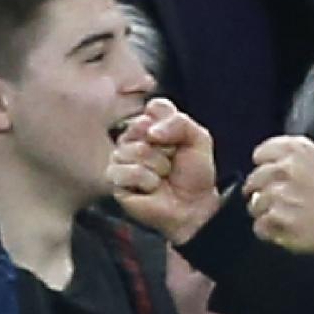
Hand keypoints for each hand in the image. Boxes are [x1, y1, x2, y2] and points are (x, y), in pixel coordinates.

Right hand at [107, 99, 220, 244]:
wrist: (192, 206)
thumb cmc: (193, 174)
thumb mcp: (198, 139)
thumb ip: (179, 122)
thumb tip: (150, 131)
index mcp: (152, 124)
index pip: (154, 107)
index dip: (170, 126)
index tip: (179, 142)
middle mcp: (133, 138)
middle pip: (140, 126)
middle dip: (165, 148)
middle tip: (171, 162)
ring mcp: (121, 158)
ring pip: (134, 150)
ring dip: (157, 166)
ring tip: (162, 176)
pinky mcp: (114, 180)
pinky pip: (126, 171)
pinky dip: (146, 181)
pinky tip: (151, 188)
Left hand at [247, 134, 313, 266]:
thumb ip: (290, 161)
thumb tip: (263, 170)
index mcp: (298, 150)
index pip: (261, 153)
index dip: (265, 168)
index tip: (273, 178)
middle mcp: (286, 168)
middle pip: (253, 180)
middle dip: (262, 193)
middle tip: (283, 202)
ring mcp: (279, 193)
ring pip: (254, 205)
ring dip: (267, 213)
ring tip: (291, 217)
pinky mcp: (276, 217)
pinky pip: (259, 226)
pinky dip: (271, 231)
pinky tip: (289, 229)